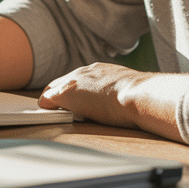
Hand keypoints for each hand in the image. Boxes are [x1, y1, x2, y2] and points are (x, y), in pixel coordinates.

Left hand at [39, 63, 188, 140]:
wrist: (139, 94)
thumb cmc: (142, 96)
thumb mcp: (131, 91)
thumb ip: (123, 93)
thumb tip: (134, 102)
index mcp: (101, 71)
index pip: (79, 79)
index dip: (74, 92)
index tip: (75, 103)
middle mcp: (84, 71)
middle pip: (61, 82)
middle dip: (58, 96)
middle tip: (58, 111)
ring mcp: (73, 82)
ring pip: (52, 89)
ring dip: (53, 103)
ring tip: (53, 114)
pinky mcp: (65, 93)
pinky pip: (46, 100)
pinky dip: (46, 109)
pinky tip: (49, 116)